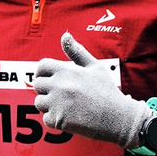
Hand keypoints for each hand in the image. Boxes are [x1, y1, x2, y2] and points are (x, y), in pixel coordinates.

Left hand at [32, 34, 150, 147]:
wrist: (118, 118)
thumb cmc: (107, 91)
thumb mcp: (95, 67)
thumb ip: (77, 51)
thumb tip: (64, 35)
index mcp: (67, 71)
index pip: (41, 66)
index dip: (43, 72)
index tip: (49, 78)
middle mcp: (59, 85)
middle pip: (38, 85)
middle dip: (47, 90)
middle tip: (63, 95)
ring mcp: (58, 103)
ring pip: (40, 102)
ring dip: (49, 105)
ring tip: (67, 106)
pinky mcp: (59, 120)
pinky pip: (46, 119)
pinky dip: (55, 120)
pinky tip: (70, 117)